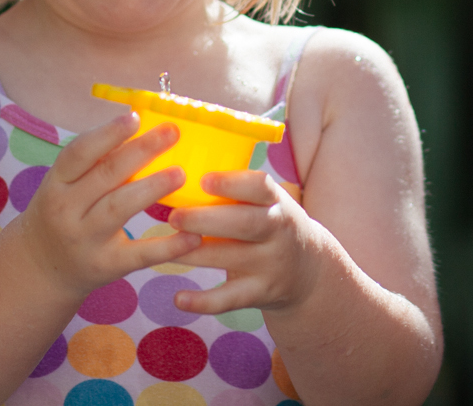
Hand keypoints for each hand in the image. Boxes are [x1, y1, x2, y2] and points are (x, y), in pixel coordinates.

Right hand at [13, 112, 202, 297]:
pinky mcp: (106, 266)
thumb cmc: (62, 214)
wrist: (39, 269)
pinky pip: (140, 254)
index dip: (108, 134)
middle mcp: (67, 209)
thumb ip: (95, 163)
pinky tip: (193, 235)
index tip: (136, 117)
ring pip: (120, 208)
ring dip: (152, 188)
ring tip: (180, 173)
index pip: (79, 152)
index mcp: (57, 183)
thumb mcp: (64, 186)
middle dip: (141, 151)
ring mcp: (86, 239)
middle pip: (106, 175)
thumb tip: (141, 128)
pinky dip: (169, 246)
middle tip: (172, 133)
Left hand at [166, 171, 334, 314]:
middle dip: (207, 220)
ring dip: (195, 254)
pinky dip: (203, 301)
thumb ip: (235, 189)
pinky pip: (230, 299)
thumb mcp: (266, 202)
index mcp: (276, 201)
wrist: (308, 270)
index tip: (204, 179)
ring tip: (164, 248)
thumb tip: (178, 169)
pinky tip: (178, 299)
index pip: (261, 187)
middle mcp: (277, 231)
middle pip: (244, 223)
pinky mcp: (260, 293)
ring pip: (231, 259)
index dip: (233, 183)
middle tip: (174, 216)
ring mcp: (270, 264)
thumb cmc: (269, 223)